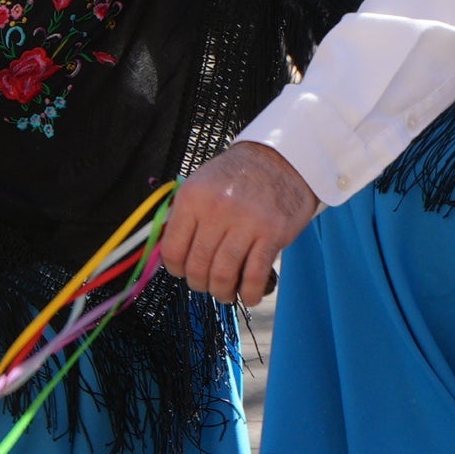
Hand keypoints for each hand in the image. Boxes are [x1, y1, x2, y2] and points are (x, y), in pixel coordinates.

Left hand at [160, 142, 319, 305]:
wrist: (282, 159)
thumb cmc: (239, 176)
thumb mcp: (202, 184)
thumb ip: (185, 217)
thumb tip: (172, 256)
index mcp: (193, 197)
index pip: (172, 250)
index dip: (177, 269)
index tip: (185, 272)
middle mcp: (217, 209)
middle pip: (197, 267)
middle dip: (200, 284)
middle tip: (208, 284)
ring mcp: (246, 222)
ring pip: (222, 276)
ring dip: (222, 292)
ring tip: (227, 292)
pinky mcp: (273, 233)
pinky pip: (255, 276)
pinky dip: (250, 294)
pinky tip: (249, 294)